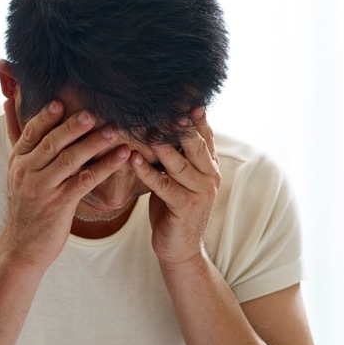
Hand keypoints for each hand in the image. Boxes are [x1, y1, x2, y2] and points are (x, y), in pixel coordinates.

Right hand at [1, 98, 127, 269]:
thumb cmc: (27, 208)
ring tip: (114, 131)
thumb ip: (24, 145)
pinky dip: (105, 167)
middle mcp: (27, 172)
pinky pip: (85, 181)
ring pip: (70, 160)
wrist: (22, 246)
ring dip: (94, 144)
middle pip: (52, 143)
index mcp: (18, 161)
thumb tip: (12, 106)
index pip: (31, 133)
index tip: (61, 101)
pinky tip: (121, 157)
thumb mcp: (19, 176)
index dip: (46, 116)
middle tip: (94, 111)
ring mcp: (43, 189)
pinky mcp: (59, 205)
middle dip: (73, 126)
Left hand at [128, 107, 219, 267]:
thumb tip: (157, 125)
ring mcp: (200, 193)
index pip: (204, 134)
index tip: (183, 95)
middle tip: (165, 106)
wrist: (179, 248)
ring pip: (181, 163)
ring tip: (146, 130)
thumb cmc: (172, 209)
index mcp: (209, 166)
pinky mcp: (186, 208)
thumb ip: (175, 155)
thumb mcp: (176, 178)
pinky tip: (133, 159)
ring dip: (162, 145)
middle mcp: (210, 176)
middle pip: (195, 143)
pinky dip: (148, 172)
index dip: (194, 116)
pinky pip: (165, 186)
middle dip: (181, 125)